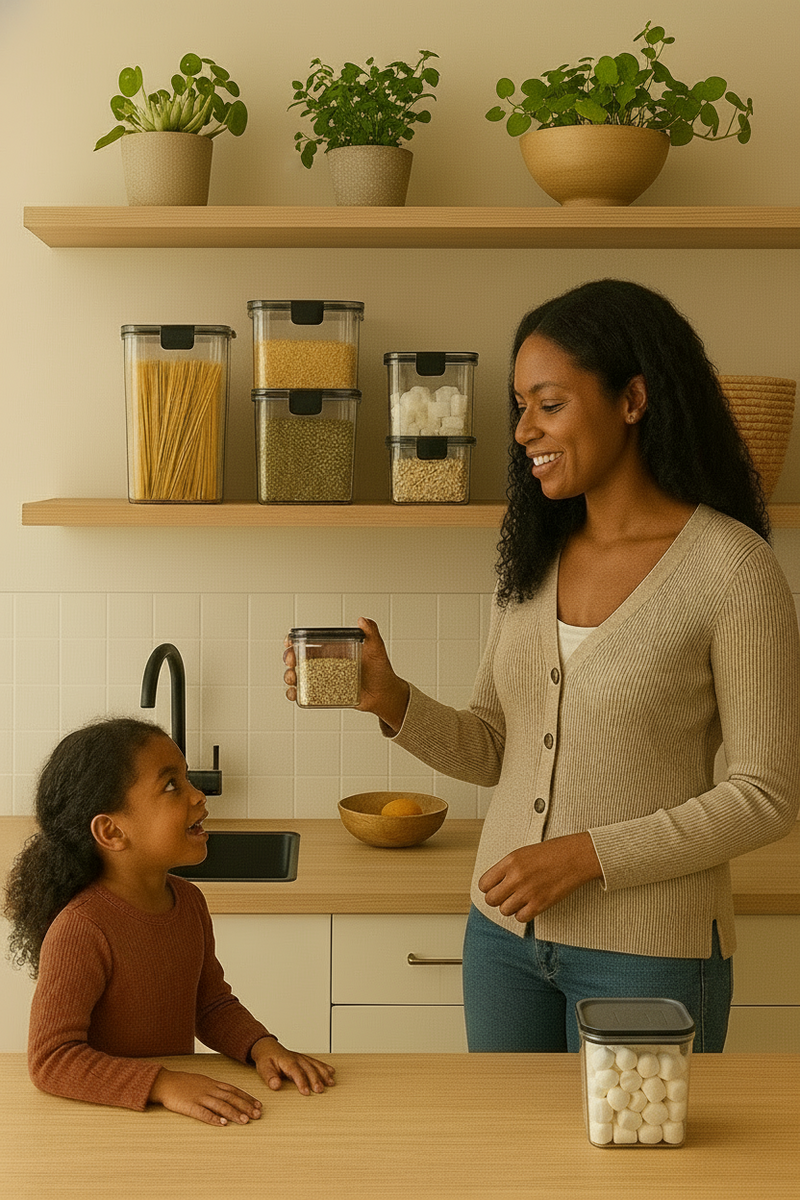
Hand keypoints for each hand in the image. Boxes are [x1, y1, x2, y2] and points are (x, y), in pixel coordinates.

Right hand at [149, 1068, 262, 1126]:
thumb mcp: (203, 1081)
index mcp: (213, 1083)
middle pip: (230, 1097)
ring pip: (220, 1105)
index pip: (234, 1090)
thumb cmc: (184, 1083)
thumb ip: (215, 1088)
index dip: (247, 1098)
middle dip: (245, 1106)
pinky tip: (222, 1123)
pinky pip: (203, 1113)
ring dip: (233, 1113)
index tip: (258, 1105)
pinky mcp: (189, 1106)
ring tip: (244, 1121)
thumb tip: (230, 1094)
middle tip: (257, 1114)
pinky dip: (214, 1118)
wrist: (165, 1082)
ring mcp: (200, 1097)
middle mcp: (209, 1089)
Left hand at [250, 1037, 335, 1094]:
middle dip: (315, 1079)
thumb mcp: (263, 1069)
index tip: (306, 1092)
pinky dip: (324, 1067)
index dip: (301, 1082)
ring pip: (315, 1065)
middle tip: (320, 1090)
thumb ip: (270, 1077)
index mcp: (287, 1061)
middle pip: (308, 1069)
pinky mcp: (304, 1059)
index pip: (296, 1072)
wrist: (267, 1048)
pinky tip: (331, 1072)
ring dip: (323, 1073)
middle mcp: (296, 1059)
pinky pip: (316, 1062)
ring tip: (330, 1082)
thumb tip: (275, 1085)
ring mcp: (301, 1058)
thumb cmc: (266, 1059)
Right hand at [283, 617, 409, 732]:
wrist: (384, 693)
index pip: (309, 642)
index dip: (294, 641)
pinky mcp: (325, 694)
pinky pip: (306, 694)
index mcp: (333, 650)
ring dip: (289, 676)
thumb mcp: (377, 649)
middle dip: (288, 658)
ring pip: (298, 676)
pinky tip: (294, 694)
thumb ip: (371, 633)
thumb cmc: (381, 669)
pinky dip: (295, 694)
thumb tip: (363, 620)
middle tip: (291, 661)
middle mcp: (325, 664)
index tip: (289, 641)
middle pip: (298, 658)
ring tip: (292, 678)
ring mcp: (323, 679)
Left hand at [478, 833, 602, 922]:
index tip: (496, 888)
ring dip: (511, 907)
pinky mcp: (540, 904)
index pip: (483, 884)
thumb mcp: (523, 853)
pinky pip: (521, 918)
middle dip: (497, 900)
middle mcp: (516, 877)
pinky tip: (530, 905)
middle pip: (491, 900)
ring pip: (504, 910)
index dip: (488, 888)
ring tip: (521, 899)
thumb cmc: (551, 853)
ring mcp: (528, 891)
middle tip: (507, 896)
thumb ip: (507, 868)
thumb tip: (493, 885)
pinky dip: (524, 914)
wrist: (576, 856)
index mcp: (510, 861)